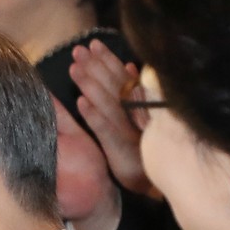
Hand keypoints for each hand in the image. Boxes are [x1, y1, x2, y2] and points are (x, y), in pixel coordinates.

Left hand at [69, 41, 157, 199]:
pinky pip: (106, 129)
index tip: (93, 44)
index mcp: (139, 107)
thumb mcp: (141, 121)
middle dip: (95, 65)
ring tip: (74, 68)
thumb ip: (136, 94)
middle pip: (114, 85)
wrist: (155, 186)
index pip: (121, 78)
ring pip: (108, 102)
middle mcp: (135, 115)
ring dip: (91, 83)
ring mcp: (128, 130)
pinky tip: (80, 102)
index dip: (107, 60)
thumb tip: (130, 67)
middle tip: (78, 49)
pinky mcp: (121, 148)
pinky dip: (94, 115)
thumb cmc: (145, 151)